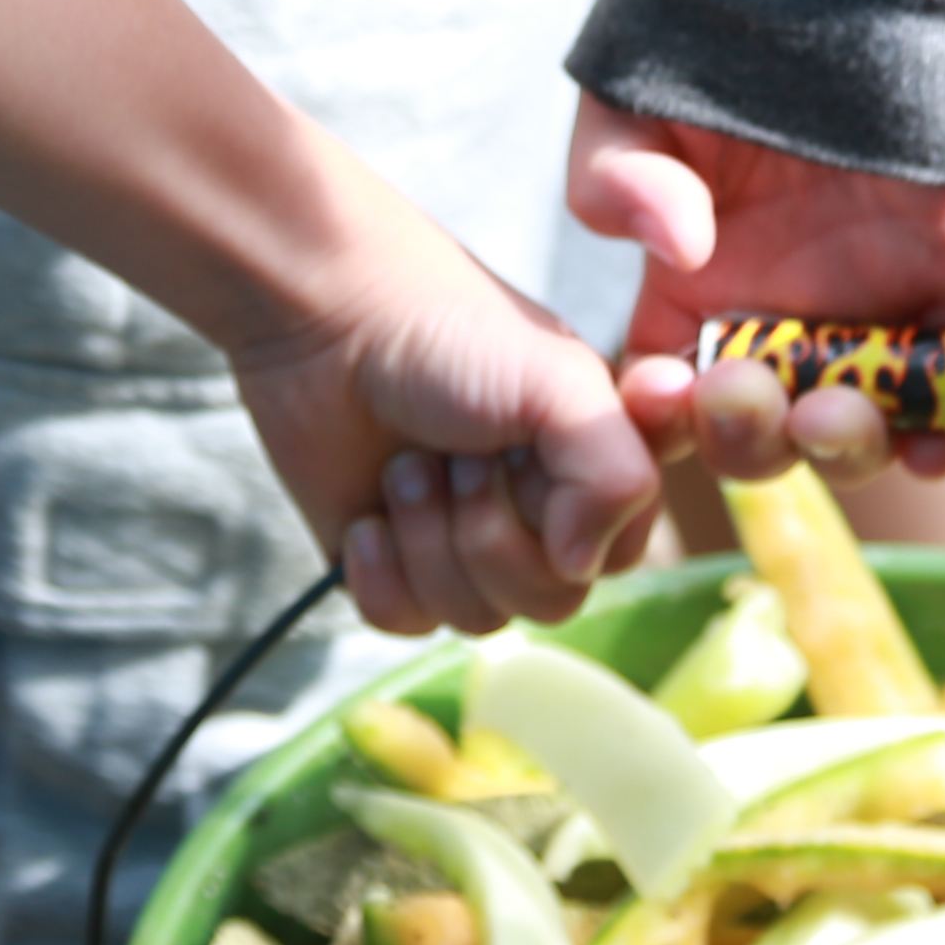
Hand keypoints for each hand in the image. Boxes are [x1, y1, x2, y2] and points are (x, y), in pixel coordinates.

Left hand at [235, 155, 664, 637]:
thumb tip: (580, 564)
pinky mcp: (389, 568)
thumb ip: (617, 475)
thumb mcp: (563, 385)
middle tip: (456, 455)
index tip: (533, 451)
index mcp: (591, 469)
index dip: (575, 518)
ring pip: (476, 618)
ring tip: (405, 467)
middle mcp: (535, 515)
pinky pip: (406, 624)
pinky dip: (380, 573)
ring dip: (430, 539)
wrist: (323, 320)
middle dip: (490, 530)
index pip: (620, 553)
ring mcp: (460, 546)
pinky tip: (366, 515)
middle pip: (550, 601)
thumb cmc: (447, 331)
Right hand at [569, 98, 944, 483]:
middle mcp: (788, 325)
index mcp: (700, 301)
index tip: (661, 391)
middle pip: (769, 436)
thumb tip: (673, 246)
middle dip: (754, 440)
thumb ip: (619, 178)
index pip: (672, 400)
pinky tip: (937, 433)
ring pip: (866, 429)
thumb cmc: (725, 43)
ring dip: (848, 445)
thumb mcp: (635, 107)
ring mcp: (878, 313)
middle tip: (749, 393)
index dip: (661, 417)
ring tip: (836, 412)